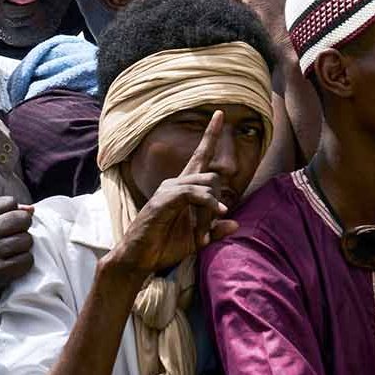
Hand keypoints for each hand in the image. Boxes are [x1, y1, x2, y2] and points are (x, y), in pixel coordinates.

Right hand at [0, 197, 33, 314]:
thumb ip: (5, 213)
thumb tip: (31, 209)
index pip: (10, 202)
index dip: (13, 214)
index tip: (4, 227)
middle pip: (22, 218)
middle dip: (22, 230)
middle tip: (11, 242)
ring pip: (27, 240)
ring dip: (23, 249)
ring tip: (8, 256)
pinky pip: (27, 260)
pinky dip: (23, 265)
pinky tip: (10, 268)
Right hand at [106, 112, 237, 275]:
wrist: (139, 261)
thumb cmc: (164, 247)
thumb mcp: (197, 239)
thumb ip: (216, 229)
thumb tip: (235, 223)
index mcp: (185, 188)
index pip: (200, 155)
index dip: (210, 135)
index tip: (220, 113)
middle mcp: (176, 183)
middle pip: (213, 177)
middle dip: (217, 205)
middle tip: (206, 232)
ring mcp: (168, 190)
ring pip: (205, 184)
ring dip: (211, 210)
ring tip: (202, 234)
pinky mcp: (162, 200)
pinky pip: (192, 192)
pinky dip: (208, 202)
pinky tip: (216, 213)